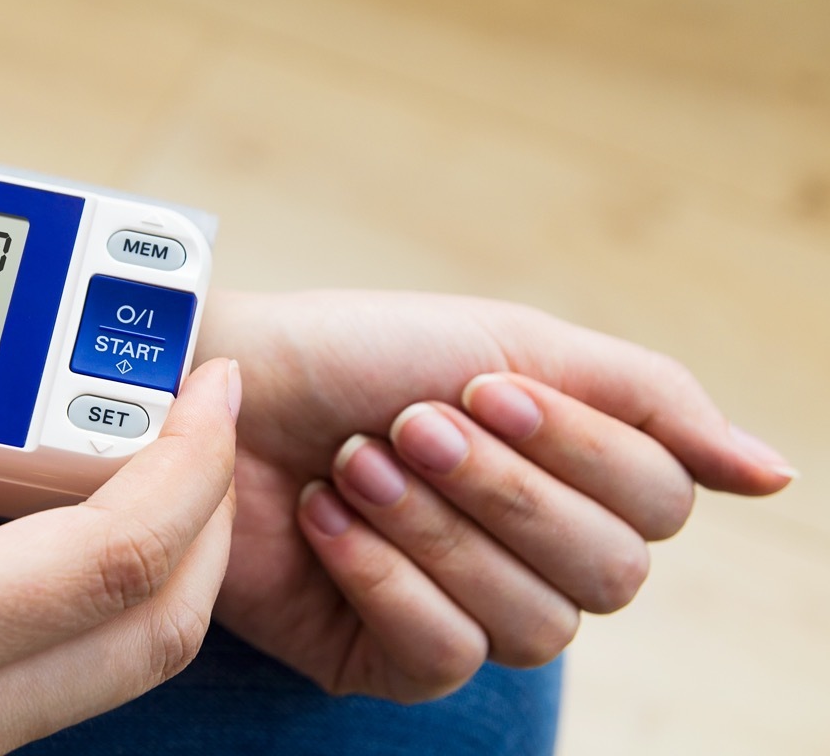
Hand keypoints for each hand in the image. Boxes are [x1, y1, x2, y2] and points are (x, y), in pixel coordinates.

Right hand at [0, 238, 239, 755]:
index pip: (111, 562)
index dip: (189, 466)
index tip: (212, 386)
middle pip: (161, 623)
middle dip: (210, 512)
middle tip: (200, 414)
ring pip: (125, 656)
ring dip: (165, 551)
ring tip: (147, 451)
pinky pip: (69, 670)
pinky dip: (102, 590)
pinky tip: (51, 518)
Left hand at [196, 290, 793, 701]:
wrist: (224, 386)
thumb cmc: (360, 354)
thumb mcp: (513, 343)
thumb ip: (648, 403)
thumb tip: (776, 477)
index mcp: (571, 475)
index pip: (659, 504)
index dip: (577, 451)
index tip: (479, 388)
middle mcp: (532, 554)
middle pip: (609, 576)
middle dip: (502, 491)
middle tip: (411, 426)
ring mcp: (465, 610)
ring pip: (533, 625)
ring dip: (437, 530)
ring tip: (355, 463)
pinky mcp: (389, 657)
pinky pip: (444, 656)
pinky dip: (383, 577)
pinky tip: (323, 521)